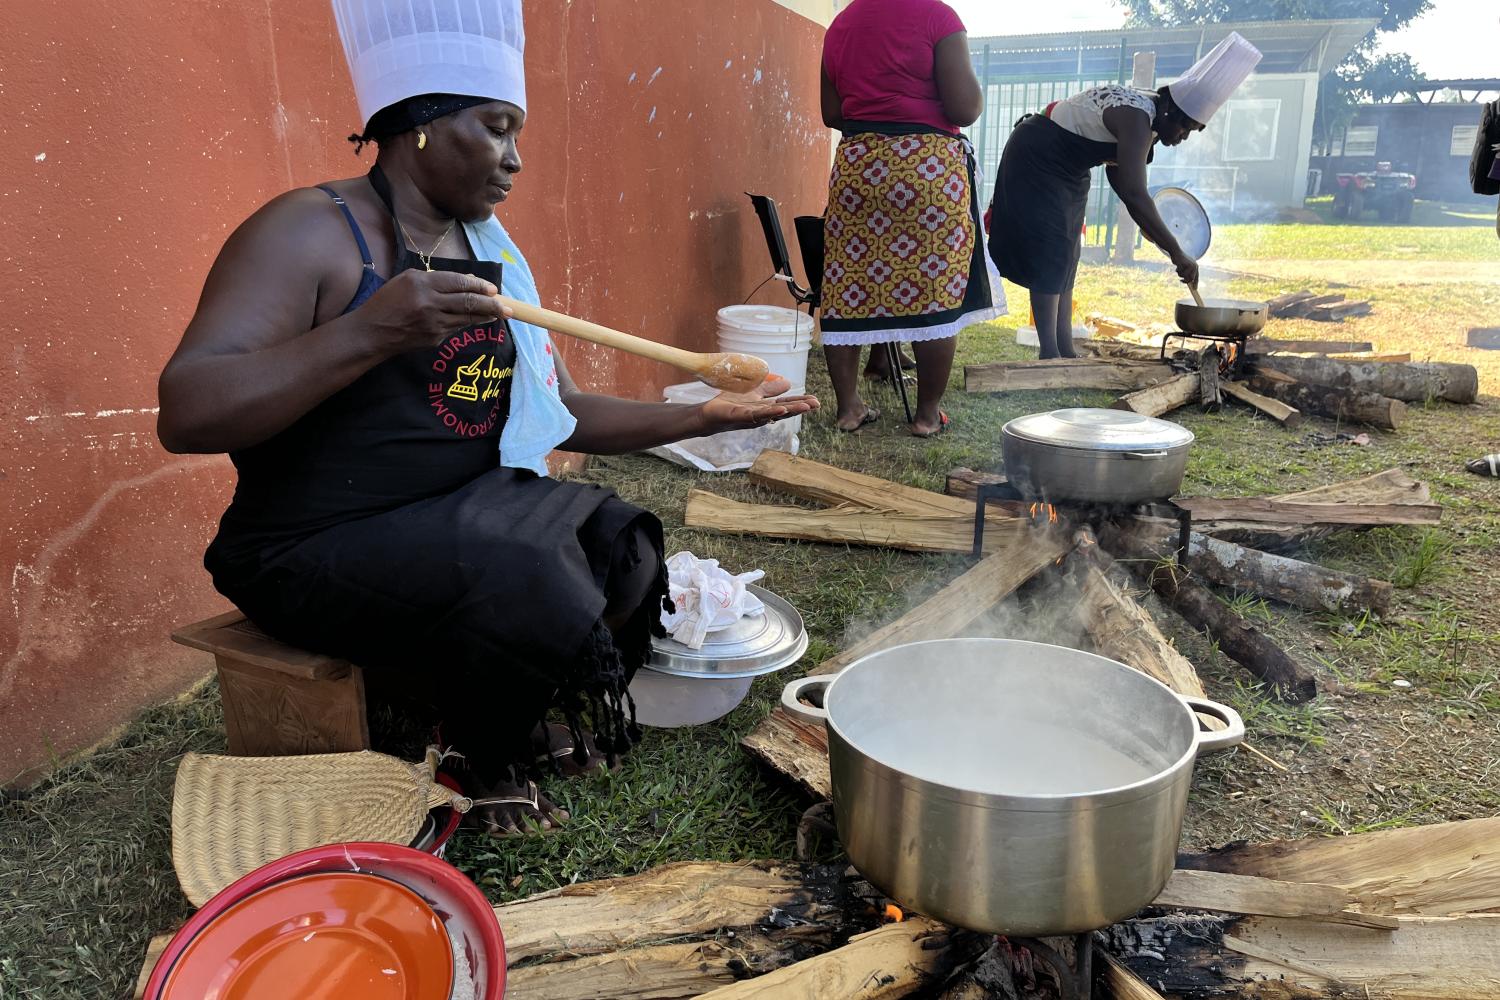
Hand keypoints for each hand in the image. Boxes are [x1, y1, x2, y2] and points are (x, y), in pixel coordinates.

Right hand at [358, 270, 513, 353]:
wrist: (372, 332)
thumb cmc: (387, 302)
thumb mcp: (407, 280)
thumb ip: (436, 279)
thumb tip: (467, 282)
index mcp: (421, 284)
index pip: (458, 282)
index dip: (479, 285)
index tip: (492, 288)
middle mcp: (429, 303)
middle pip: (468, 302)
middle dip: (492, 304)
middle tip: (508, 306)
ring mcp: (433, 324)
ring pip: (467, 318)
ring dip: (487, 316)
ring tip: (501, 313)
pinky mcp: (435, 339)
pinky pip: (457, 328)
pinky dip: (469, 322)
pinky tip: (478, 320)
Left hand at [697, 375, 819, 433]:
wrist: (709, 413)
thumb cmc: (730, 403)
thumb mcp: (754, 392)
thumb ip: (770, 389)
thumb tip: (789, 383)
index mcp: (765, 408)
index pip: (786, 404)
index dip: (801, 403)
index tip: (816, 401)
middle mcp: (762, 415)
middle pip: (784, 410)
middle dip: (800, 407)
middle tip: (817, 404)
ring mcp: (752, 417)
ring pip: (774, 413)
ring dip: (790, 410)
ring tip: (805, 407)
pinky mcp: (740, 417)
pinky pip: (756, 415)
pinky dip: (769, 412)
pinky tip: (780, 409)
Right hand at [1171, 251, 1199, 288]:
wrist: (1176, 252)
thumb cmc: (1180, 260)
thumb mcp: (1185, 267)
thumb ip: (1188, 273)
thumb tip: (1189, 282)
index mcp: (1196, 267)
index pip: (1196, 277)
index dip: (1196, 283)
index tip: (1195, 289)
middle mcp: (1194, 266)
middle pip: (1190, 278)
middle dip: (1185, 281)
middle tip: (1181, 281)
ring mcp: (1190, 265)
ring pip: (1184, 276)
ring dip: (1179, 274)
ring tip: (1178, 269)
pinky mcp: (1184, 264)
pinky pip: (1180, 272)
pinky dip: (1177, 270)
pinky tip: (1177, 265)